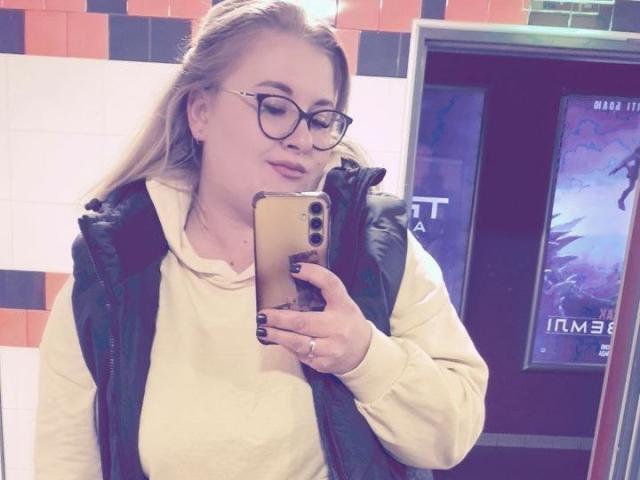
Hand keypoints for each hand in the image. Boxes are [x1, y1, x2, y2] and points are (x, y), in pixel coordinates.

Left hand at [257, 263, 372, 374]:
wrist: (364, 352)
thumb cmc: (347, 322)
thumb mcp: (342, 302)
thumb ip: (324, 290)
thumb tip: (296, 274)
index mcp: (344, 306)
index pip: (330, 284)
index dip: (312, 274)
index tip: (294, 269)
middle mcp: (338, 328)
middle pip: (304, 322)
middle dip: (280, 319)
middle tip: (263, 315)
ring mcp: (331, 349)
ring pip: (298, 343)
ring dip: (277, 336)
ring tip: (263, 330)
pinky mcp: (323, 364)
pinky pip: (300, 354)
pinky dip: (287, 346)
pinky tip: (278, 340)